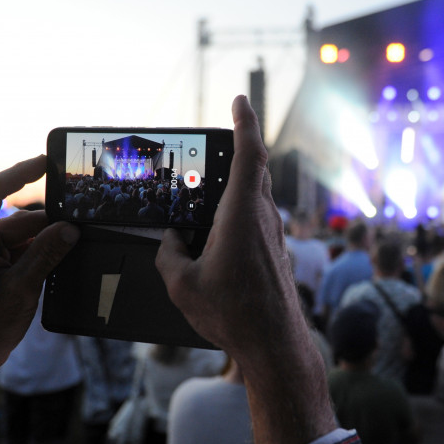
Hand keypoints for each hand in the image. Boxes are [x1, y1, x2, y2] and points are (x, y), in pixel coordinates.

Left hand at [0, 156, 79, 376]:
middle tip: (78, 227)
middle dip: (46, 225)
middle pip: (12, 219)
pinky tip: (55, 264)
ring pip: (16, 237)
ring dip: (42, 244)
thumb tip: (69, 229)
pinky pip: (12, 252)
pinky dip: (33, 256)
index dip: (19, 172)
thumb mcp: (21, 289)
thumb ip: (46, 254)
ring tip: (70, 251)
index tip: (47, 163)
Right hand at [156, 96, 303, 359]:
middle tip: (214, 142)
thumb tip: (168, 242)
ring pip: (256, 195)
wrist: (275, 343)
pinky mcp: (275, 251)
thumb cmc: (234, 314)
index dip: (244, 123)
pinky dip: (240, 211)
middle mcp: (263, 218)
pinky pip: (257, 217)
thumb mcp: (182, 285)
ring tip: (207, 192)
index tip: (240, 100)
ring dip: (238, 184)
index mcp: (242, 215)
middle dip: (237, 150)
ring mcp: (273, 234)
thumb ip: (168, 255)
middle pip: (254, 170)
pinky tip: (220, 231)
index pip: (248, 154)